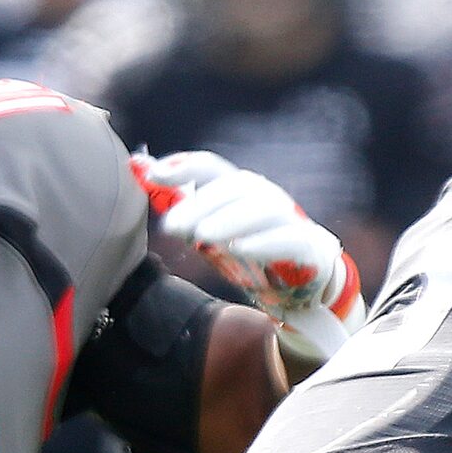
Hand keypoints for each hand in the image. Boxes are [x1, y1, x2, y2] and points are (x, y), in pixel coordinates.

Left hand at [132, 149, 362, 360]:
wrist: (301, 286)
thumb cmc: (250, 252)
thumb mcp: (210, 231)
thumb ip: (181, 205)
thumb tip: (143, 170)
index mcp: (240, 190)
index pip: (211, 168)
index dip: (183, 166)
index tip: (153, 175)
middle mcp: (266, 198)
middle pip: (235, 187)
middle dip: (200, 204)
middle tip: (171, 226)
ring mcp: (290, 220)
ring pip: (262, 209)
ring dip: (229, 220)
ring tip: (202, 235)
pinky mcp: (307, 247)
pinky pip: (287, 240)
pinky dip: (263, 243)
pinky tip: (239, 250)